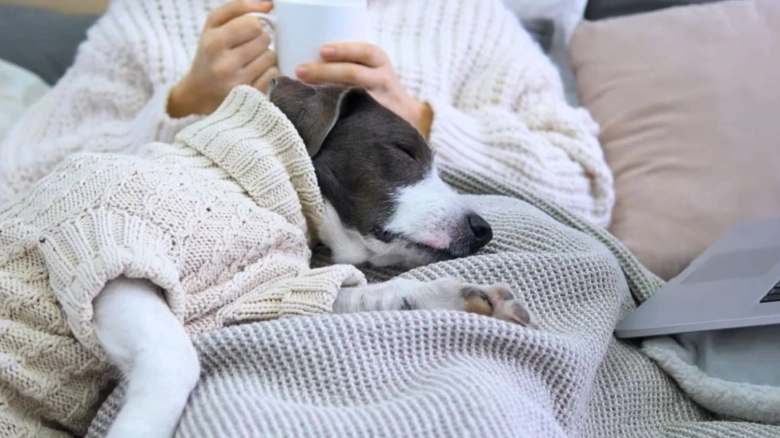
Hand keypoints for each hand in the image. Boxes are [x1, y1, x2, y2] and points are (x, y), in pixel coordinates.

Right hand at [168, 0, 279, 117]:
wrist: (199, 92)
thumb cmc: (209, 54)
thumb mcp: (213, 25)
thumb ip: (238, 8)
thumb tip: (269, 4)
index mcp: (213, 43)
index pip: (253, 24)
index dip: (254, 25)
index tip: (247, 31)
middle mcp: (224, 65)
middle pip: (264, 39)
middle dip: (259, 40)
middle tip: (247, 47)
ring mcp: (239, 83)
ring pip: (271, 56)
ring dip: (265, 56)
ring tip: (250, 61)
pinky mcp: (250, 96)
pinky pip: (274, 74)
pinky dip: (268, 71)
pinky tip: (255, 73)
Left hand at [295, 42, 432, 138]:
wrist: (407, 122)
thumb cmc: (377, 93)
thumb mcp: (374, 75)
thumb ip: (350, 68)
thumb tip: (304, 66)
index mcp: (381, 67)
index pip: (367, 53)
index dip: (345, 50)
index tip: (323, 50)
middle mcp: (384, 84)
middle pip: (355, 75)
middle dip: (325, 71)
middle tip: (301, 71)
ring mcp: (382, 108)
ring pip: (354, 99)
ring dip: (326, 95)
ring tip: (304, 93)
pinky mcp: (376, 128)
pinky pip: (356, 124)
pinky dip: (336, 121)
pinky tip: (318, 120)